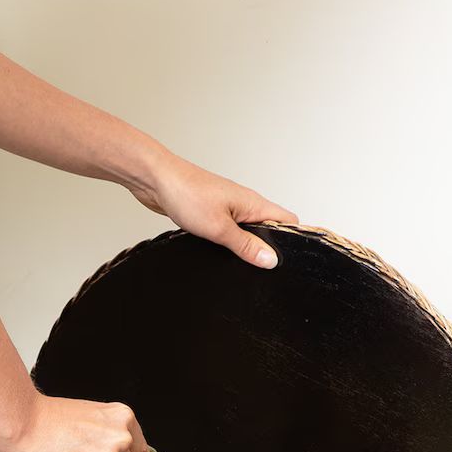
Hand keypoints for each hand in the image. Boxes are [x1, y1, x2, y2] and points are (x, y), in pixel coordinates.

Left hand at [130, 152, 297, 267]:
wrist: (156, 180)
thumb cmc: (187, 195)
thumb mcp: (220, 228)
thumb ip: (246, 245)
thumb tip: (271, 260)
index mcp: (254, 204)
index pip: (288, 221)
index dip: (295, 240)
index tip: (294, 261)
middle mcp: (245, 204)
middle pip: (271, 228)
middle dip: (271, 249)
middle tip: (266, 272)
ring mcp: (229, 208)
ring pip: (249, 231)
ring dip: (249, 247)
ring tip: (247, 267)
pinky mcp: (213, 214)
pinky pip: (231, 231)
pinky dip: (232, 244)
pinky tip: (224, 256)